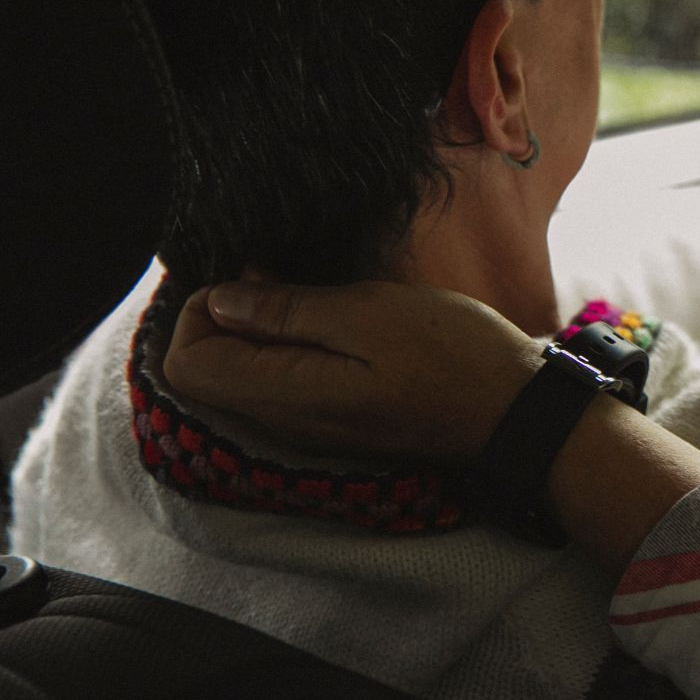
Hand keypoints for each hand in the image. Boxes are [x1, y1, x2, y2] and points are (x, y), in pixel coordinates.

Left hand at [163, 279, 543, 464]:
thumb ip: (288, 310)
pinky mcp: (335, 420)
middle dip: (224, 315)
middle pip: (206, 371)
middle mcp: (284, 421)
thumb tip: (220, 301)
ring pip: (241, 375)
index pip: (185, 361)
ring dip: (259, 327)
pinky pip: (279, 382)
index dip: (200, 309)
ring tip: (306, 289)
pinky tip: (330, 317)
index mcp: (284, 394)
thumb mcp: (370, 313)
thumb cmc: (452, 356)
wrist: (514, 412)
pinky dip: (286, 345)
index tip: (251, 274)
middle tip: (275, 273)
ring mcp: (309, 426)